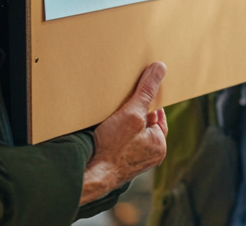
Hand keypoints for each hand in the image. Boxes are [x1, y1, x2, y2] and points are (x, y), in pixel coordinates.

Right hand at [80, 62, 168, 204]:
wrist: (85, 177)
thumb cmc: (112, 149)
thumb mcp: (132, 113)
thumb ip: (146, 91)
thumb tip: (160, 68)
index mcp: (159, 146)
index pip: (157, 115)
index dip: (146, 102)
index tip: (136, 93)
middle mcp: (147, 156)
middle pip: (141, 124)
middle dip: (131, 113)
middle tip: (120, 104)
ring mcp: (130, 161)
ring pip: (127, 133)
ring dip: (118, 123)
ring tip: (108, 116)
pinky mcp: (113, 164)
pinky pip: (115, 143)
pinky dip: (109, 134)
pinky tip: (99, 129)